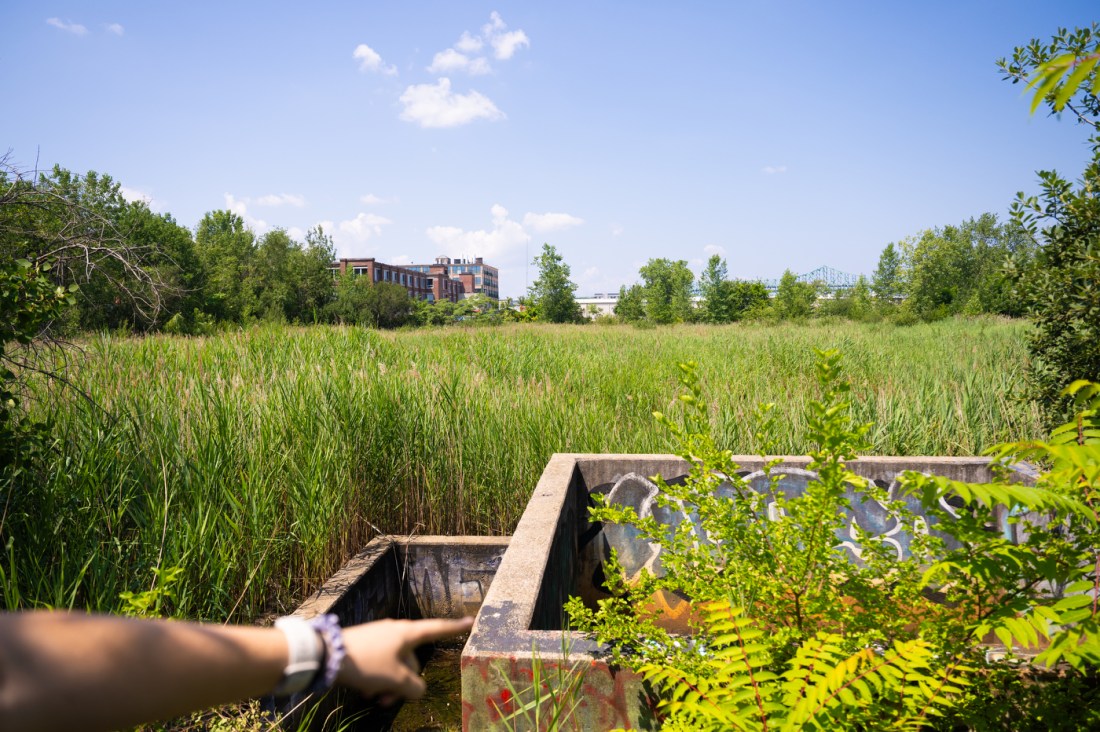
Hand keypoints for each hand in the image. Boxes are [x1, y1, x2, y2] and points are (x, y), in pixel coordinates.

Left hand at [336, 616, 473, 704]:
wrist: (326, 655)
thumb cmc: (367, 664)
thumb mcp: (396, 680)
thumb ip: (414, 687)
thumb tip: (417, 688)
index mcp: (408, 633)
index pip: (437, 629)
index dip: (455, 628)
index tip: (471, 621)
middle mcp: (396, 632)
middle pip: (412, 661)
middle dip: (405, 683)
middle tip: (388, 700)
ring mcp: (380, 638)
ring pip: (395, 666)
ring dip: (389, 685)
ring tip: (374, 698)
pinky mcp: (365, 645)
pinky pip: (381, 664)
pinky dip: (378, 679)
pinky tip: (365, 691)